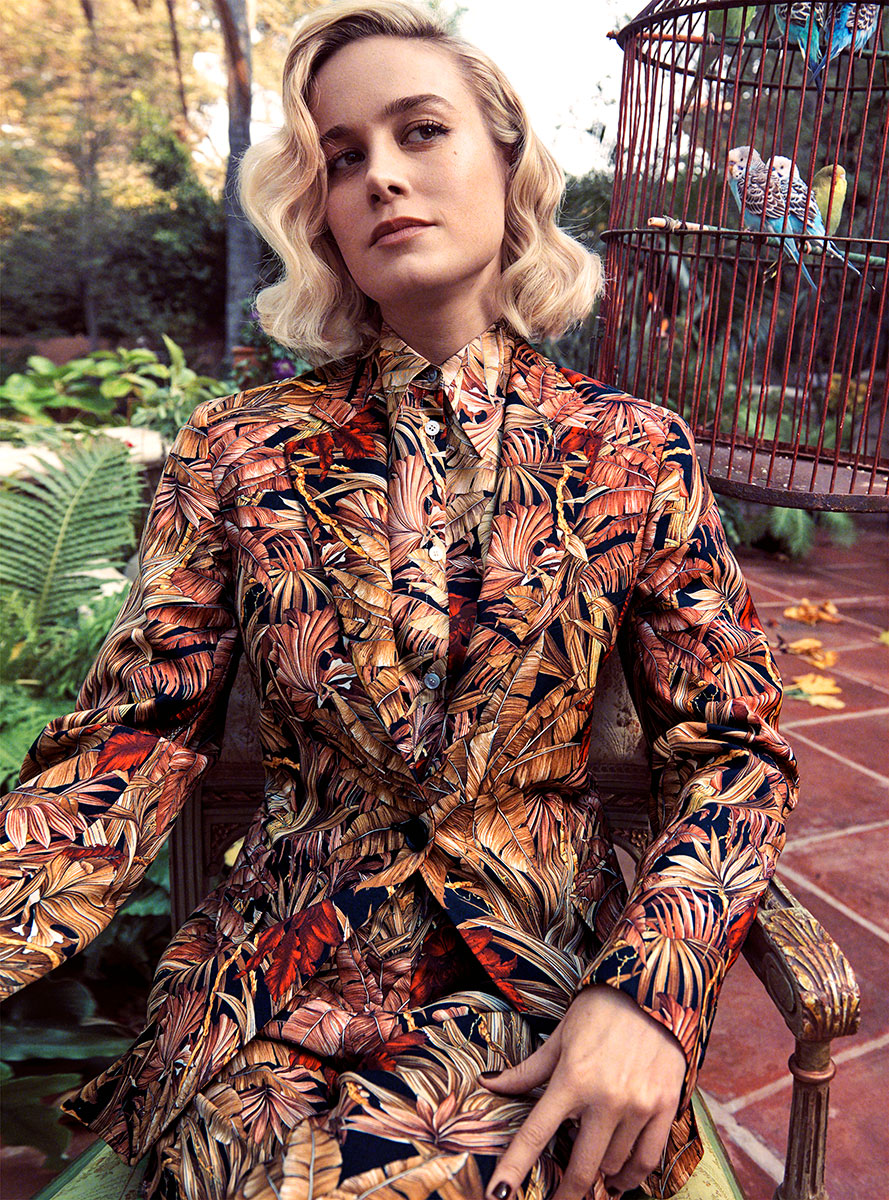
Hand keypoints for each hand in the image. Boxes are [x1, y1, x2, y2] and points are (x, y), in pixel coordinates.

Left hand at [478, 985, 685, 1198]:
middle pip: (582, 1167)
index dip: (515, 1168)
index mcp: (572, 1080)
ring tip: (592, 1170)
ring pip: (614, 1165)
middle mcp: (605, 1098)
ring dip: (600, 1175)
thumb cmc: (600, 1011)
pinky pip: (648, 1159)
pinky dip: (633, 1177)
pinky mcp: (666, 1107)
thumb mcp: (560, 1037)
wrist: (653, 989)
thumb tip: (489, 1084)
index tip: (499, 1195)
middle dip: (567, 1193)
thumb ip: (527, 1071)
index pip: (536, 1135)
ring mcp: (639, 1106)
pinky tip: (621, 1179)